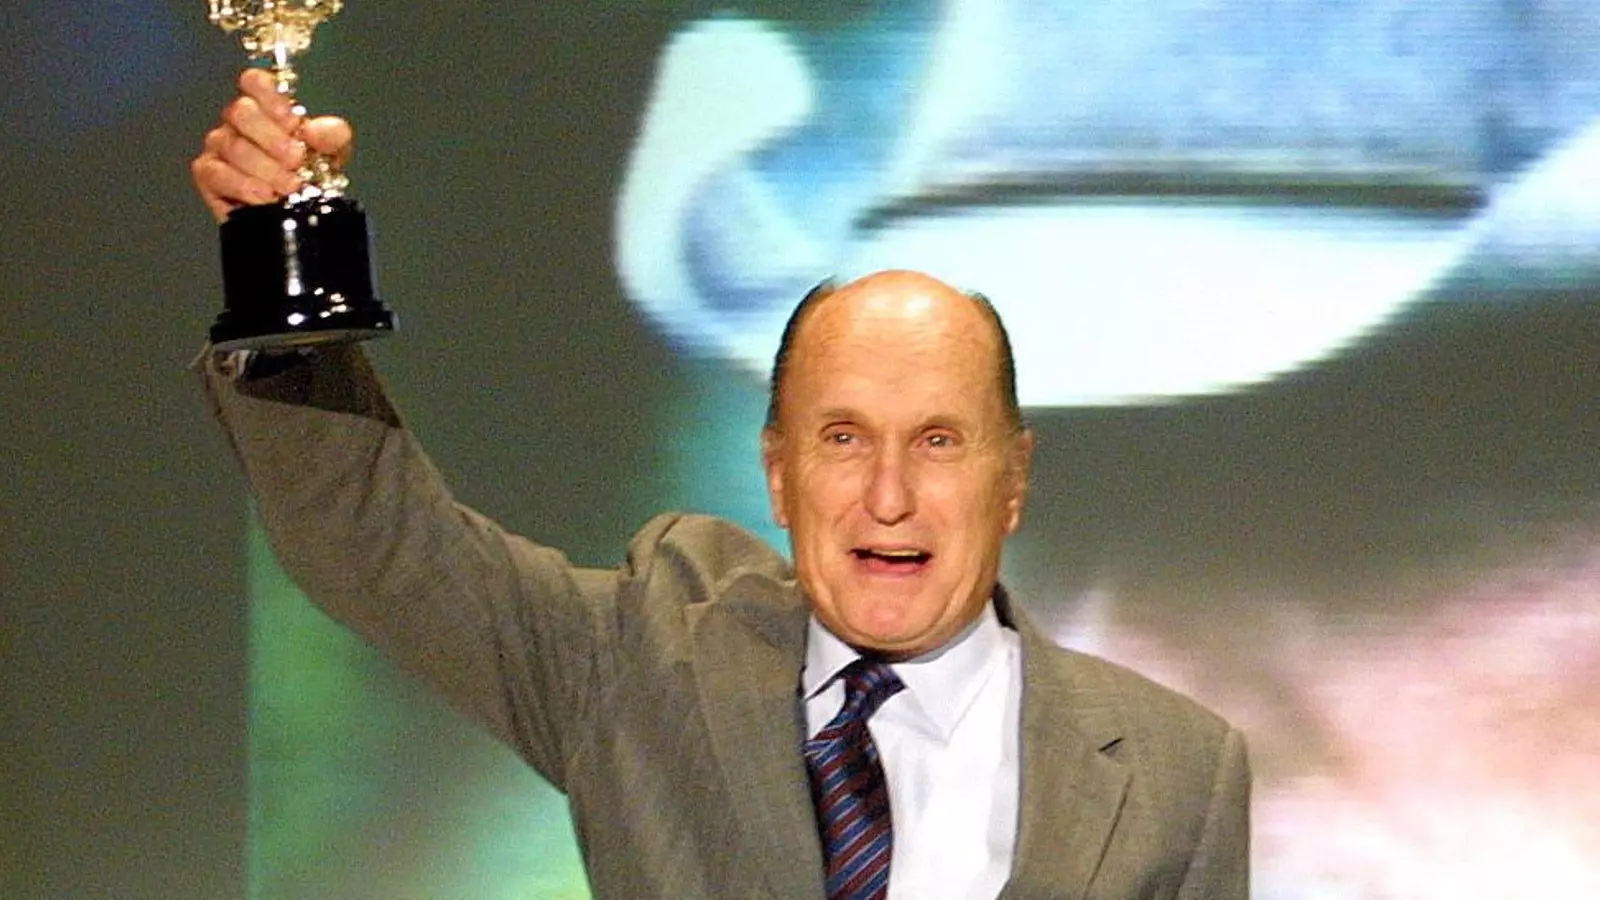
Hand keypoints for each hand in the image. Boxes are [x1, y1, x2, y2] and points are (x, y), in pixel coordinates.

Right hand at [191, 68, 353, 222]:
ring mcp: (220, 146)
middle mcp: (239, 122)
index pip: (255, 81)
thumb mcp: (332, 153)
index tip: (293, 122)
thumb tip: (314, 130)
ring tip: (290, 186)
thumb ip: (332, 136)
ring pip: (232, 146)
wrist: (299, 214)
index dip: (270, 96)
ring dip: (265, 168)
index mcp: (267, 108)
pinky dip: (243, 186)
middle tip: (296, 160)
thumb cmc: (311, 175)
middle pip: (241, 111)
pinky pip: (215, 173)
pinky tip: (265, 197)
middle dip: (272, 138)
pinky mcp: (208, 175)